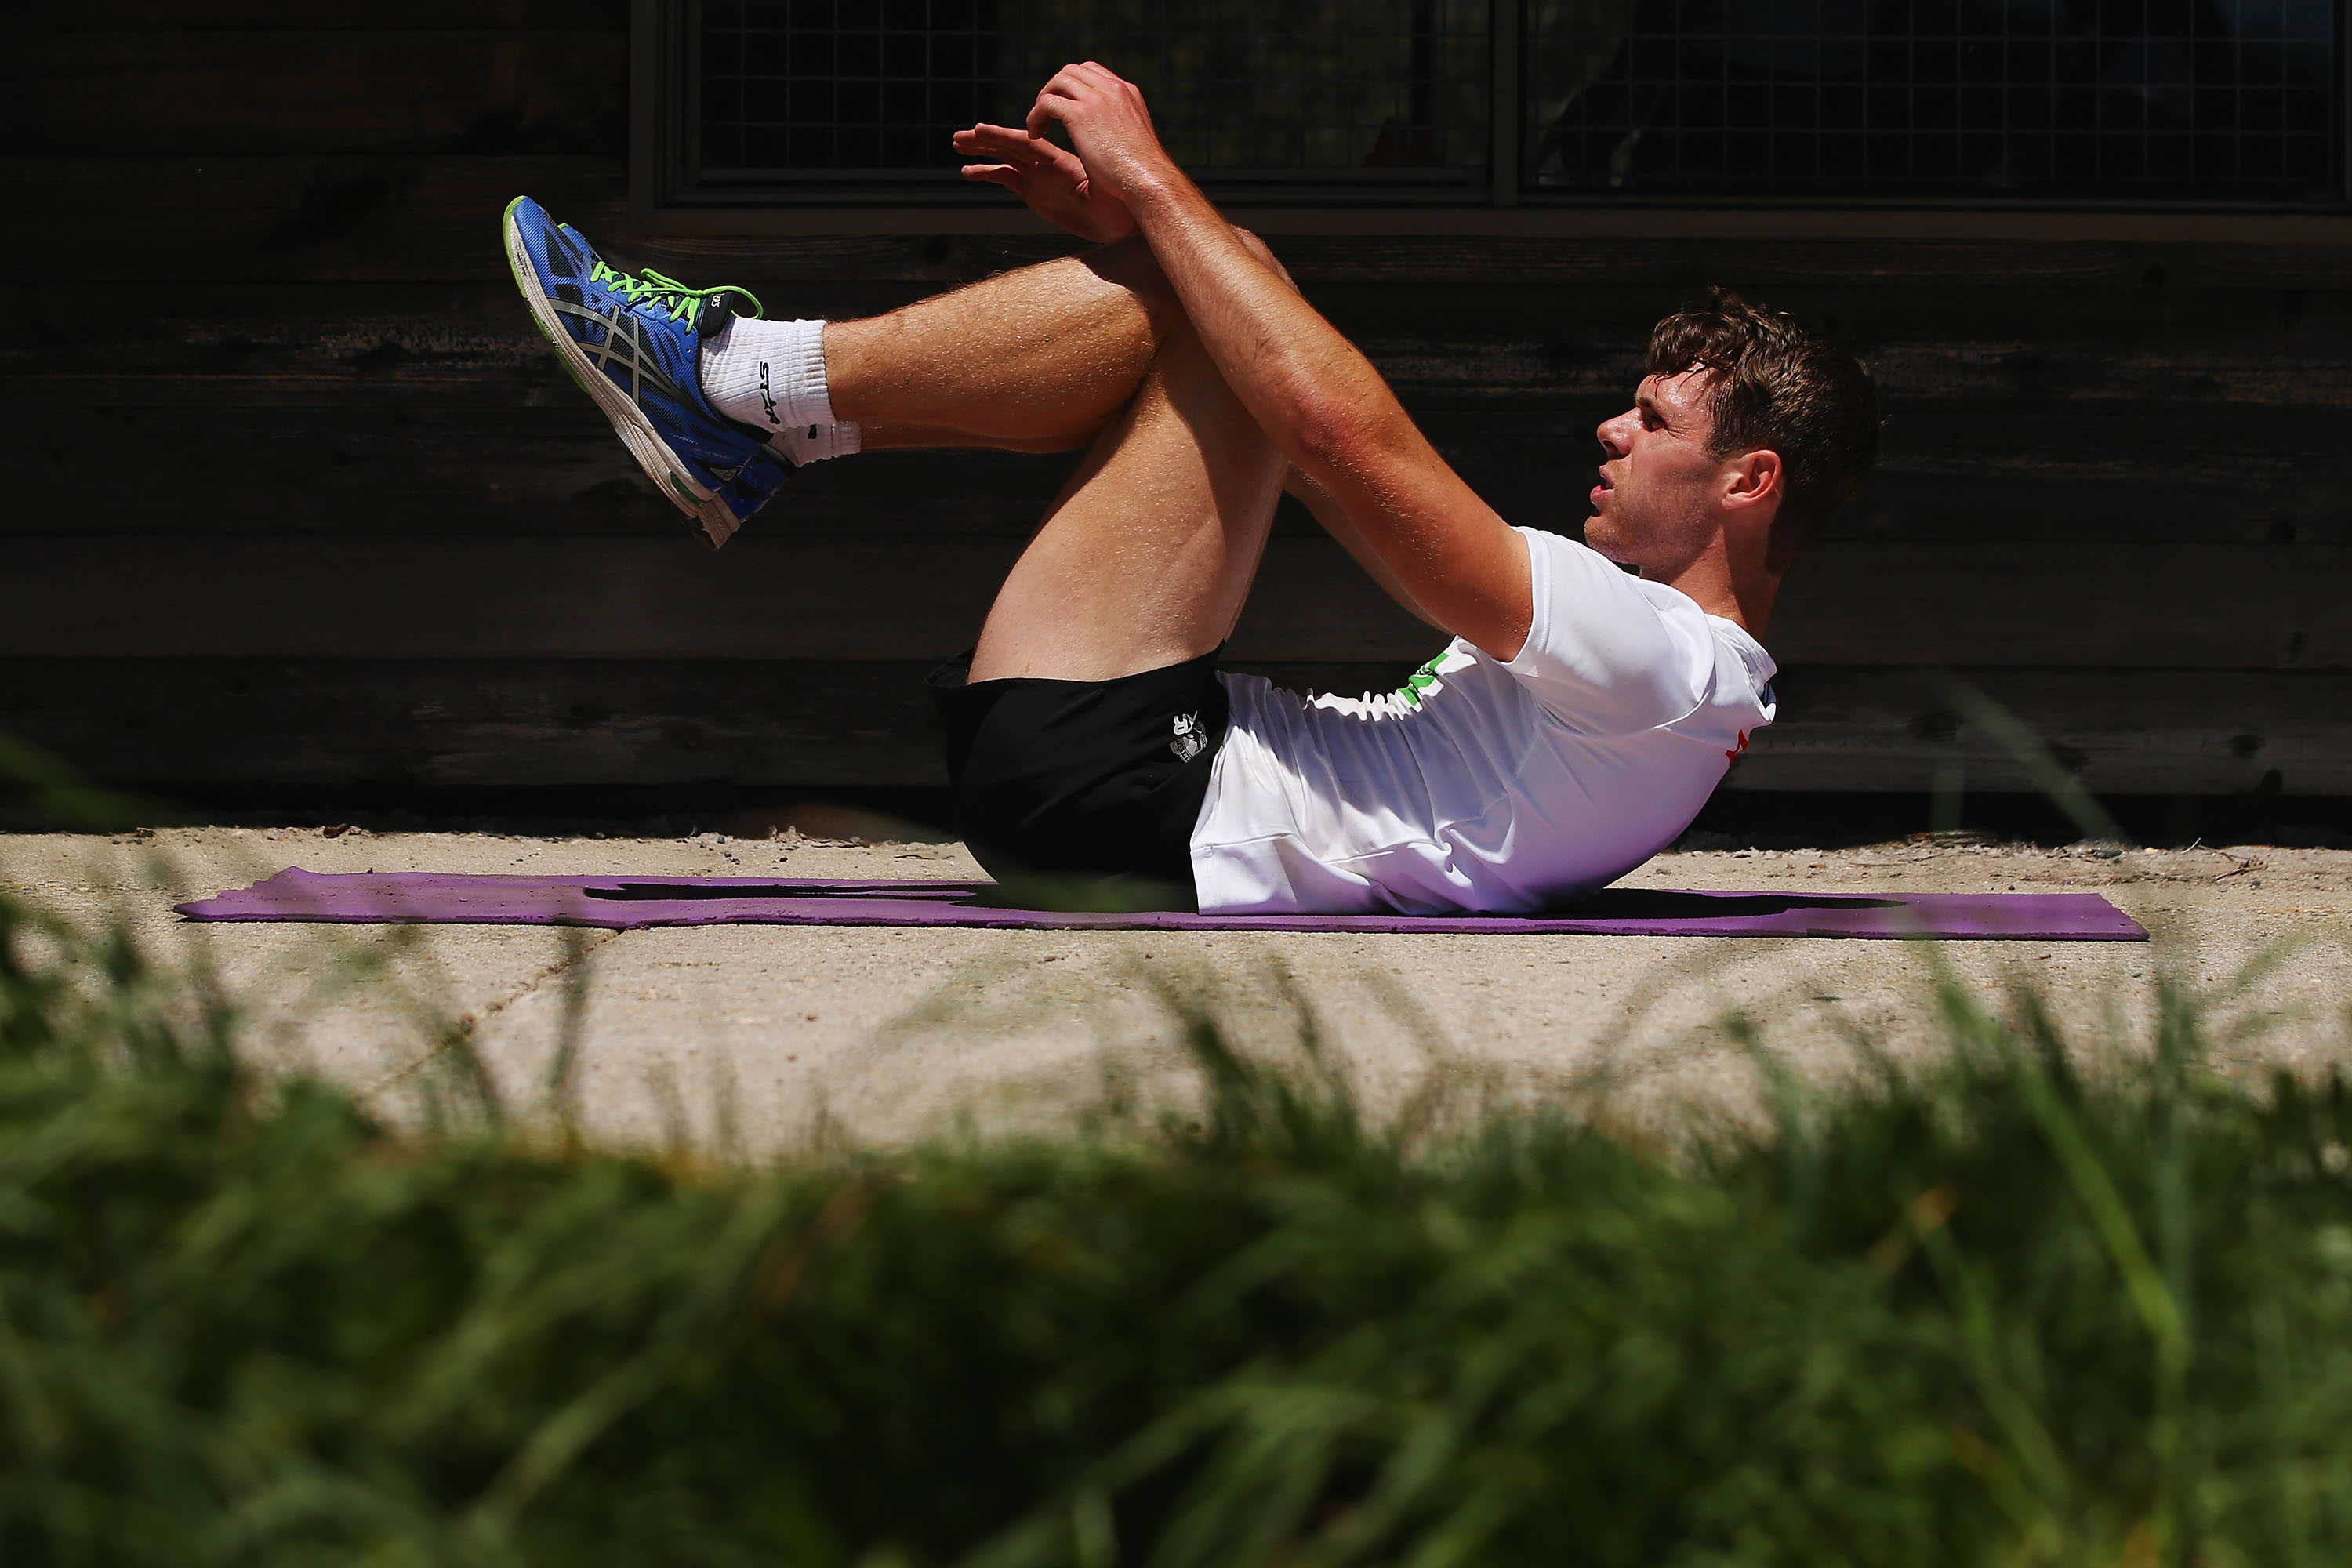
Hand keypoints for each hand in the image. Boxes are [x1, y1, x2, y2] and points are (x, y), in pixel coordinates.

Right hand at [952, 121, 1135, 242]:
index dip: (1000, 137)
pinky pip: (1007, 179)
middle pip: (1008, 146)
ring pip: (1004, 159)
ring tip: (957, 144)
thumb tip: (1093, 162)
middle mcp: (1044, 164)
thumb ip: (1089, 171)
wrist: (1119, 218)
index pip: (1023, 142)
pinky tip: (968, 171)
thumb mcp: (1102, 183)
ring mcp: (1038, 177)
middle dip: (984, 140)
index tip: (979, 130)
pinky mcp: (1034, 193)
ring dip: (982, 151)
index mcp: (1056, 159)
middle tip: (958, 136)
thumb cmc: (1117, 199)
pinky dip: (988, 173)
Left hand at [1022, 62, 1173, 213]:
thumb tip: (1109, 139)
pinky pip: (1046, 103)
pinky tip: (1036, 135)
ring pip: (1056, 82)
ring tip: (1038, 127)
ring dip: (1042, 102)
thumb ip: (1121, 127)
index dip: (1072, 86)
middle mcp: (1112, 88)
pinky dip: (1035, 116)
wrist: (1148, 179)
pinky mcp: (1079, 114)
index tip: (1065, 108)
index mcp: (1127, 92)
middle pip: (1071, 71)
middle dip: (1054, 90)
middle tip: (1047, 116)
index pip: (1092, 71)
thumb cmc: (1144, 172)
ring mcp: (1096, 98)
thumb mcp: (1135, 139)